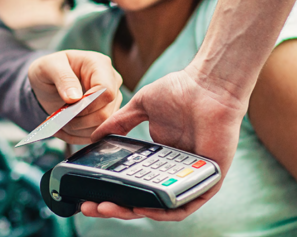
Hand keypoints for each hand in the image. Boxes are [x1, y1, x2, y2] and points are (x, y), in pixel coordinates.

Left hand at [28, 50, 122, 143]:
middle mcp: (111, 83)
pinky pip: (95, 134)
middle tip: (57, 119)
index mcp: (100, 65)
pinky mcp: (105, 116)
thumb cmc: (50, 68)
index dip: (88, 105)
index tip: (68, 109)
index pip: (106, 91)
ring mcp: (111, 101)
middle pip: (105, 113)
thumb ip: (63, 78)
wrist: (48, 80)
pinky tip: (60, 130)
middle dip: (79, 121)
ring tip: (56, 123)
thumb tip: (75, 97)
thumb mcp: (48, 66)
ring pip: (101, 127)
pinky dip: (75, 136)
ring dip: (76, 130)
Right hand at [82, 64, 246, 219]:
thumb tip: (94, 135)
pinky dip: (165, 211)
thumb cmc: (181, 90)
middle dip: (115, 207)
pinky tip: (144, 209)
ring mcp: (189, 177)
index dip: (111, 191)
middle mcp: (173, 170)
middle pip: (142, 199)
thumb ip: (118, 122)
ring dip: (134, 212)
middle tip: (90, 206)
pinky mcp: (208, 181)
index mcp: (159, 157)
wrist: (209, 85)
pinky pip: (185, 205)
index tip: (87, 193)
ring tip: (108, 208)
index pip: (133, 182)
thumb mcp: (140, 107)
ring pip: (161, 207)